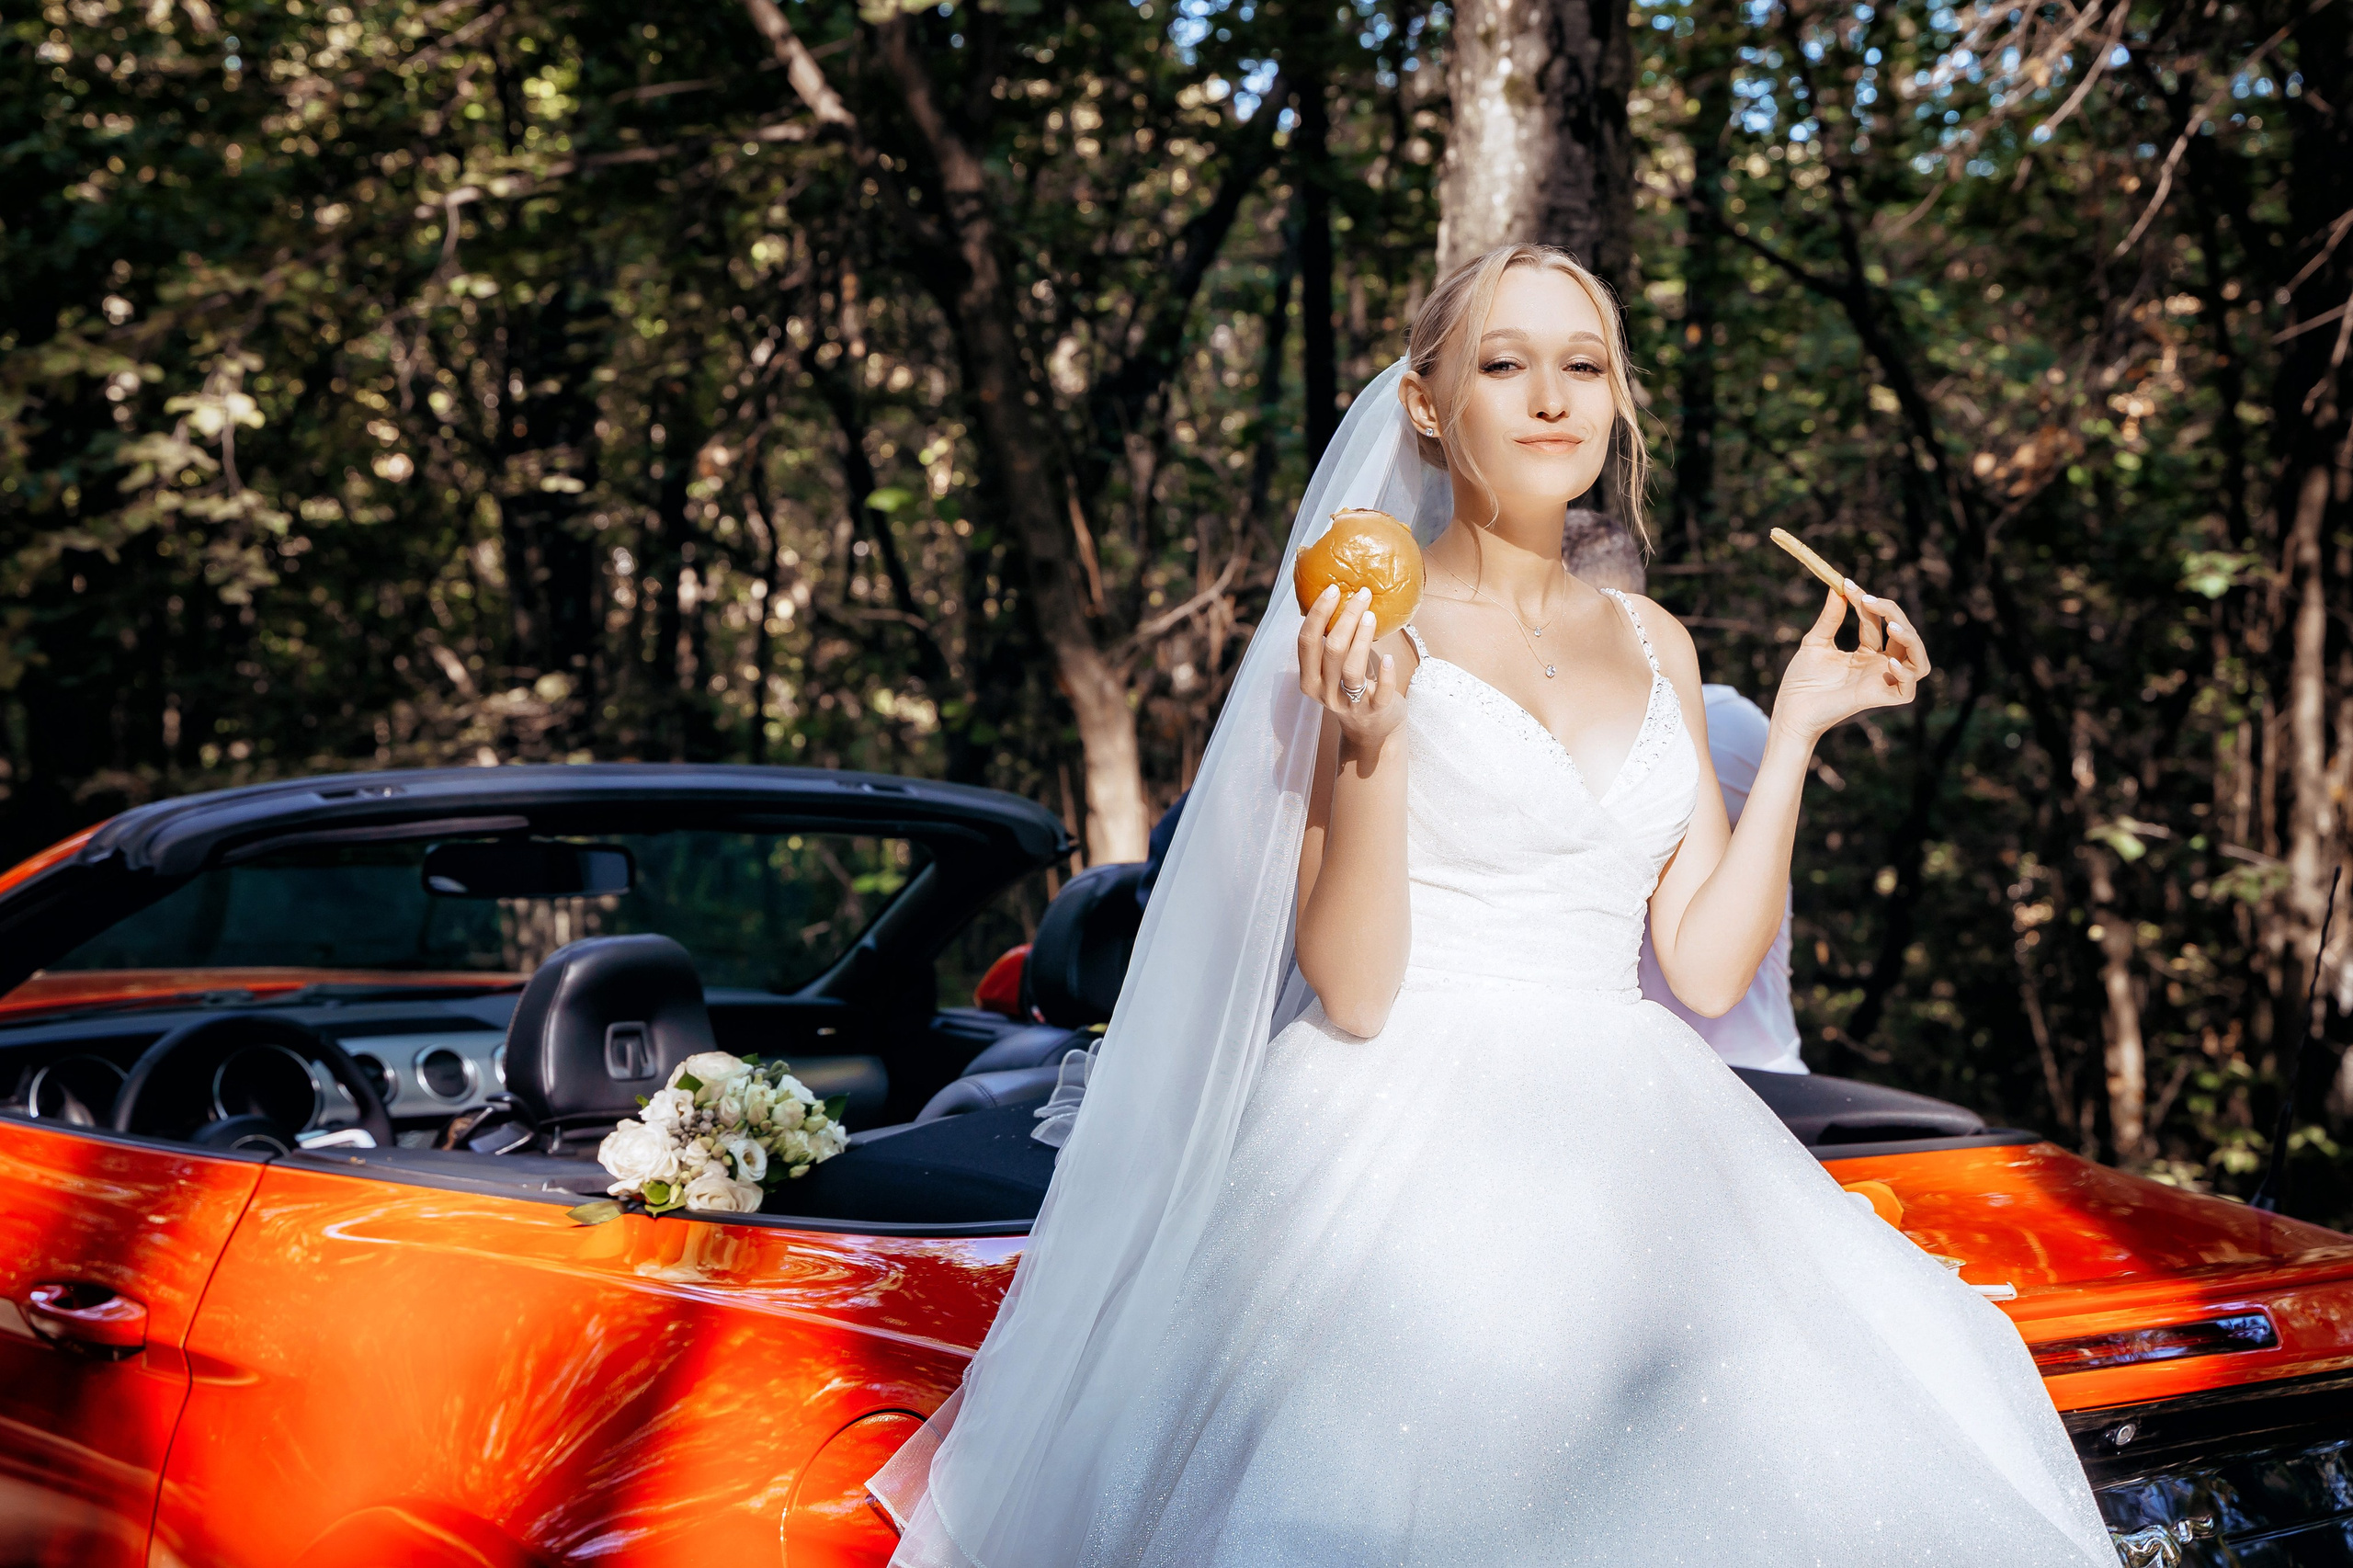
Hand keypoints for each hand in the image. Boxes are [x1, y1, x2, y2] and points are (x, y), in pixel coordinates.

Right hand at [1297, 586, 1404, 750]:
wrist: (1373, 731)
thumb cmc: (1353, 689)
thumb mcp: (1335, 670)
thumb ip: (1333, 643)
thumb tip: (1344, 597)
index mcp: (1309, 679)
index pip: (1306, 642)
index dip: (1317, 614)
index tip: (1333, 589)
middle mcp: (1324, 693)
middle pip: (1331, 650)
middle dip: (1346, 617)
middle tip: (1362, 594)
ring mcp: (1349, 704)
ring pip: (1352, 668)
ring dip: (1362, 638)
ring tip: (1372, 615)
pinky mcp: (1374, 711)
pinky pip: (1380, 692)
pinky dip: (1386, 674)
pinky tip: (1390, 657)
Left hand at [1771, 582, 1931, 742]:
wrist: (1790, 711)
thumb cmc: (1801, 682)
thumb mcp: (1815, 643)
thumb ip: (1830, 618)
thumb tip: (1837, 588)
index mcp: (1866, 653)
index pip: (1879, 621)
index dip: (1867, 602)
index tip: (1847, 585)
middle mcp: (1879, 666)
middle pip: (1904, 635)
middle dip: (1891, 612)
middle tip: (1868, 599)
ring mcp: (1882, 682)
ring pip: (1918, 660)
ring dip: (1910, 639)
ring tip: (1891, 626)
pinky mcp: (1880, 699)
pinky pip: (1908, 689)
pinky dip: (1905, 673)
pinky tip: (1887, 660)